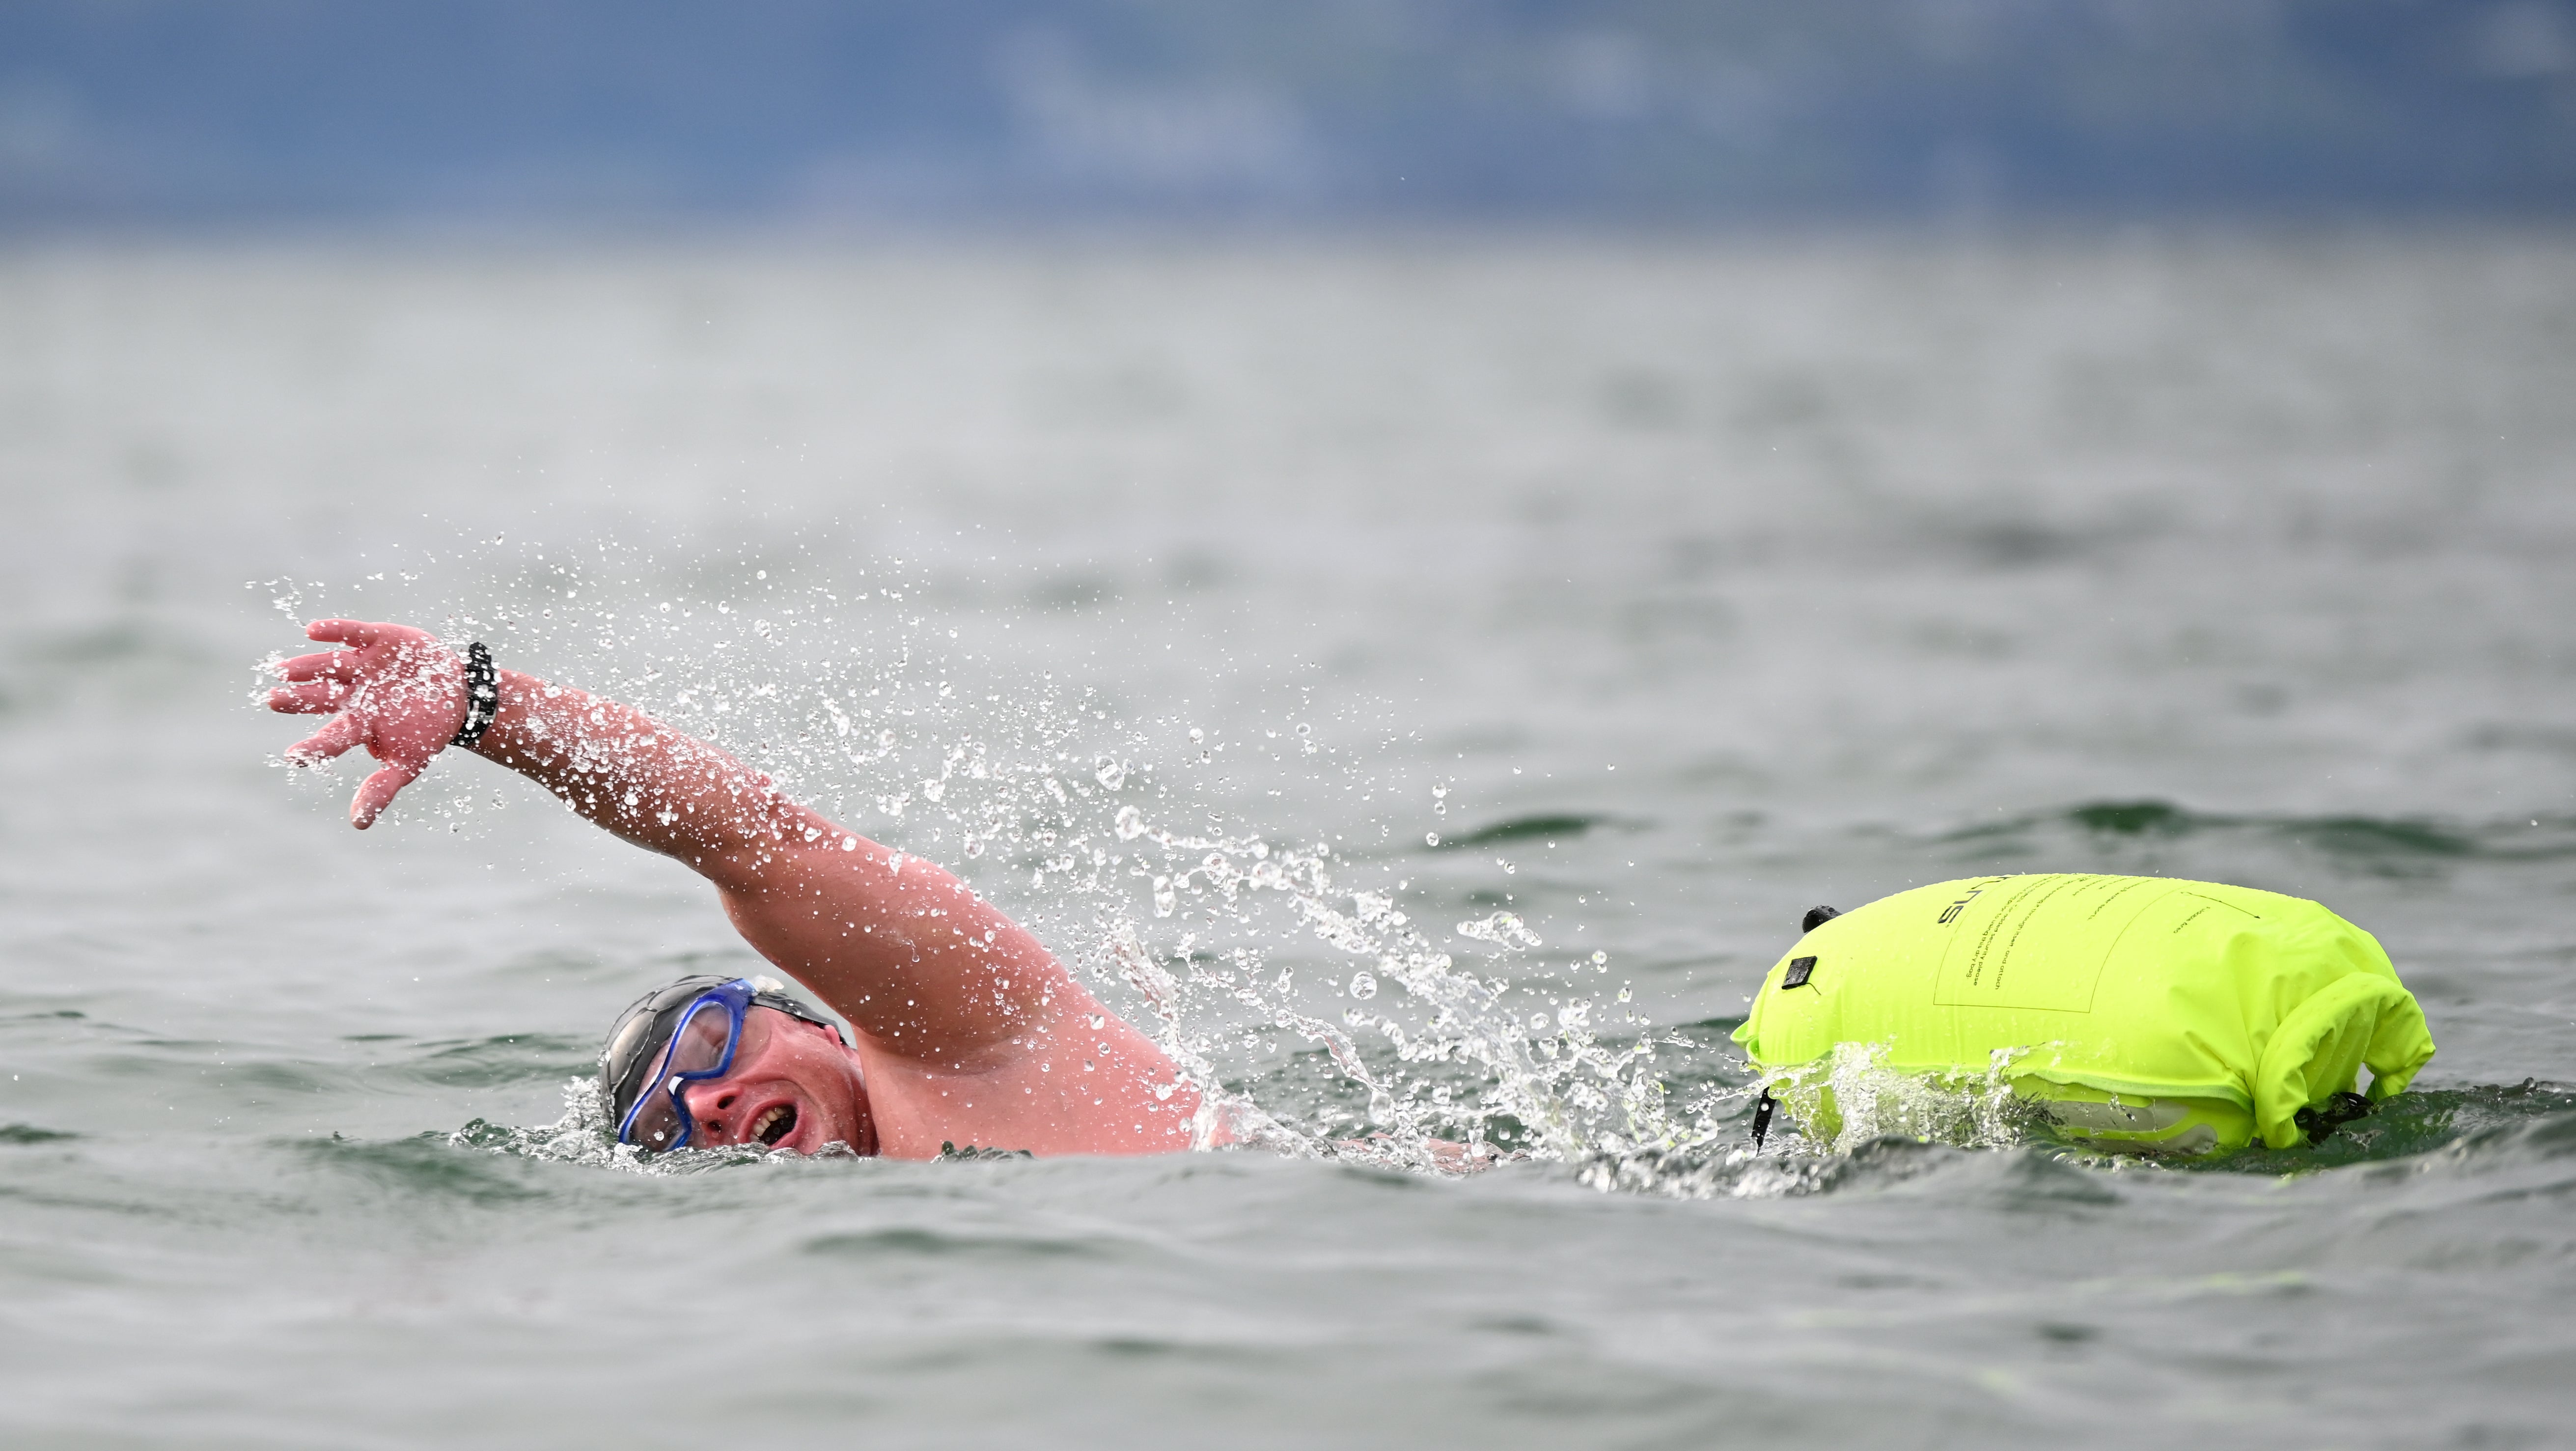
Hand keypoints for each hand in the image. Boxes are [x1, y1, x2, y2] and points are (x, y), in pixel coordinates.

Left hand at [267, 619, 468, 828]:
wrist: (457, 695)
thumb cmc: (426, 732)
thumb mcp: (408, 764)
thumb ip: (382, 788)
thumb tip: (358, 824)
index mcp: (359, 723)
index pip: (333, 737)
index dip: (316, 747)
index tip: (295, 757)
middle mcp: (354, 694)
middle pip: (321, 697)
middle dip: (297, 699)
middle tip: (272, 701)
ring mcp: (364, 666)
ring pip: (330, 665)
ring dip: (308, 667)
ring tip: (285, 671)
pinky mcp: (378, 640)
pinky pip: (353, 634)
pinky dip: (335, 632)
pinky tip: (313, 631)